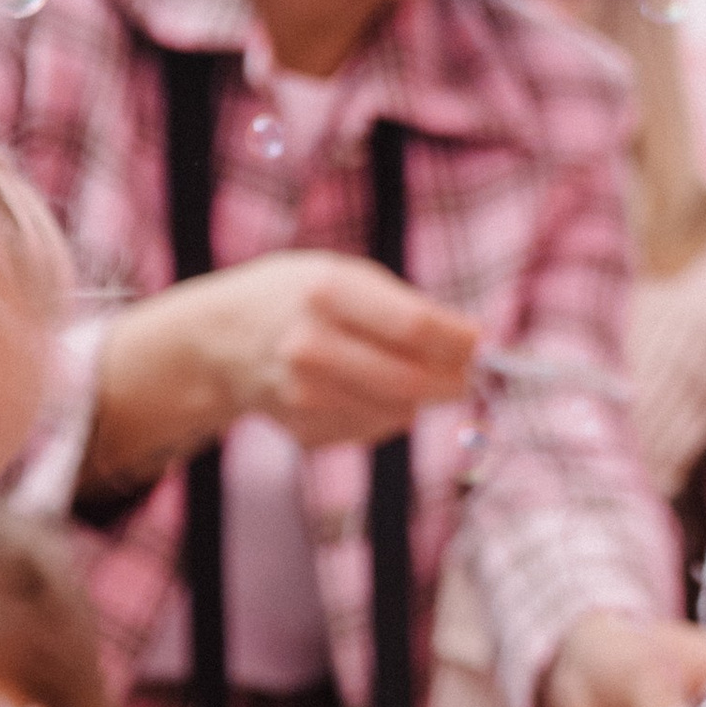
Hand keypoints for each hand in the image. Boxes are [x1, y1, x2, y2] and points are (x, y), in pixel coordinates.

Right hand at [105, 253, 476, 466]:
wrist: (223, 341)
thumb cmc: (298, 299)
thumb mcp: (342, 276)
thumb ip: (400, 307)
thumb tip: (469, 346)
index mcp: (327, 292)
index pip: (414, 325)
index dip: (458, 340)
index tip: (482, 344)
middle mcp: (312, 345)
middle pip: (410, 378)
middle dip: (451, 380)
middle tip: (470, 376)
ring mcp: (305, 395)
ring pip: (396, 411)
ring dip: (417, 398)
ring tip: (410, 376)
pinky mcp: (305, 430)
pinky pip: (370, 429)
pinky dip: (383, 414)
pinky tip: (360, 392)